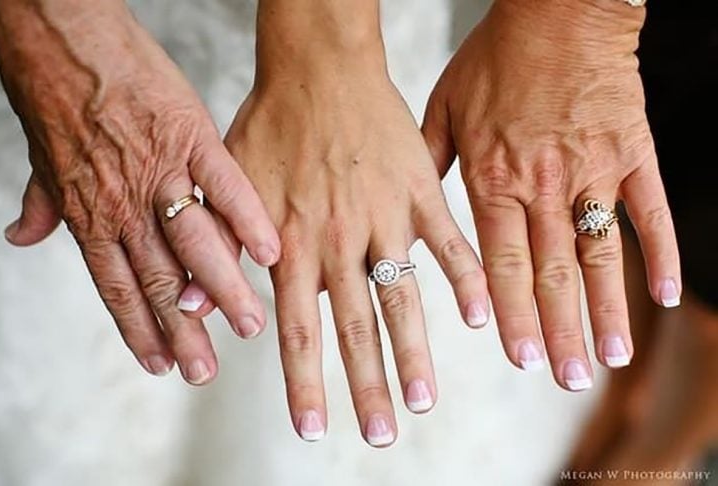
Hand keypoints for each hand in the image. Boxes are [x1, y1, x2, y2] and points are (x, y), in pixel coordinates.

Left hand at [0, 1, 279, 383]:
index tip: (161, 363)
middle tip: (206, 370)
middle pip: (161, 279)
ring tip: (249, 326)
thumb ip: (42, 206)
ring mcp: (161, 171)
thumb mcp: (41, 160)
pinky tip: (270, 252)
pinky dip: (248, 219)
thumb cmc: (55, 94)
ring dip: (224, 289)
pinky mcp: (192, 136)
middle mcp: (125, 204)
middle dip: (185, 330)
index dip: (139, 329)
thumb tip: (21, 237)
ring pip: (195, 243)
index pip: (118, 287)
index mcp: (91, 214)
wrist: (64, 35)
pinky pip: (225, 185)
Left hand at [184, 0, 487, 446]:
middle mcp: (339, 240)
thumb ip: (219, 247)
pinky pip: (447, 241)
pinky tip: (480, 319)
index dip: (306, 384)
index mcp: (292, 243)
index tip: (316, 429)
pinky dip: (464, 280)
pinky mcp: (419, 190)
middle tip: (383, 435)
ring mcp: (384, 217)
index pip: (298, 330)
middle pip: (356, 328)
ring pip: (402, 297)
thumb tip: (195, 306)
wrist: (318, 66)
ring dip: (416, 353)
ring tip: (425, 400)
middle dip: (367, 387)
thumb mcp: (229, 183)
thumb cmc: (272, 122)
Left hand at [422, 0, 680, 389]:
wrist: (555, 10)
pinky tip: (663, 296)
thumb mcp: (443, 110)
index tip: (519, 359)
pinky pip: (649, 211)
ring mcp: (592, 171)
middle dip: (560, 331)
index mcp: (494, 180)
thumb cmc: (495, 60)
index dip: (512, 316)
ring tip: (612, 357)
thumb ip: (429, 168)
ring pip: (599, 253)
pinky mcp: (632, 153)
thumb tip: (409, 215)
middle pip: (553, 273)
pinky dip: (658, 253)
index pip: (503, 265)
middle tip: (569, 379)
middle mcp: (543, 185)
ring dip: (607, 309)